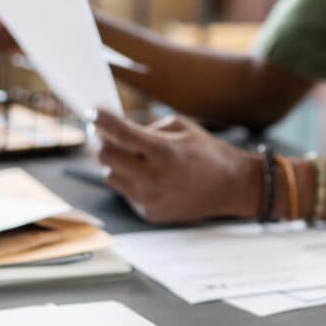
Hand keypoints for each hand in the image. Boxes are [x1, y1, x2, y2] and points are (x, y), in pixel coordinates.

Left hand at [95, 110, 261, 224]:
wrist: (233, 188)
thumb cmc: (209, 154)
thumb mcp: (182, 128)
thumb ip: (147, 127)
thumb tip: (113, 129)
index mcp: (165, 152)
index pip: (121, 134)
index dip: (102, 121)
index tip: (91, 112)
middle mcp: (155, 178)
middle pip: (105, 157)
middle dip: (106, 143)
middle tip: (111, 136)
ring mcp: (151, 199)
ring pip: (111, 175)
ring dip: (117, 164)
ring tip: (138, 160)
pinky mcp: (150, 213)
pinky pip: (125, 192)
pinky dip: (132, 181)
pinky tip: (152, 178)